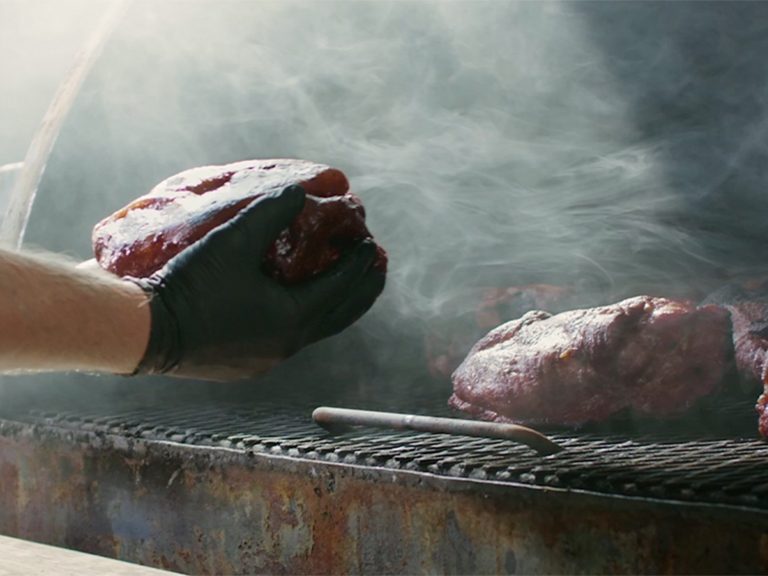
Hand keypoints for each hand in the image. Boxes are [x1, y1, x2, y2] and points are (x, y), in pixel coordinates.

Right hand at [130, 185, 384, 380]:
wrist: (143, 333)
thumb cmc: (191, 287)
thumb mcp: (233, 242)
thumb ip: (269, 213)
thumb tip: (300, 191)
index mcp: (292, 320)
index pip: (339, 288)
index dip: (358, 265)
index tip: (372, 245)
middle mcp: (286, 346)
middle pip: (338, 316)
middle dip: (362, 292)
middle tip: (377, 270)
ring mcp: (266, 360)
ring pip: (314, 330)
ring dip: (333, 306)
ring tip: (344, 287)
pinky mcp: (245, 365)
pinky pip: (288, 338)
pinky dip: (304, 317)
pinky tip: (295, 305)